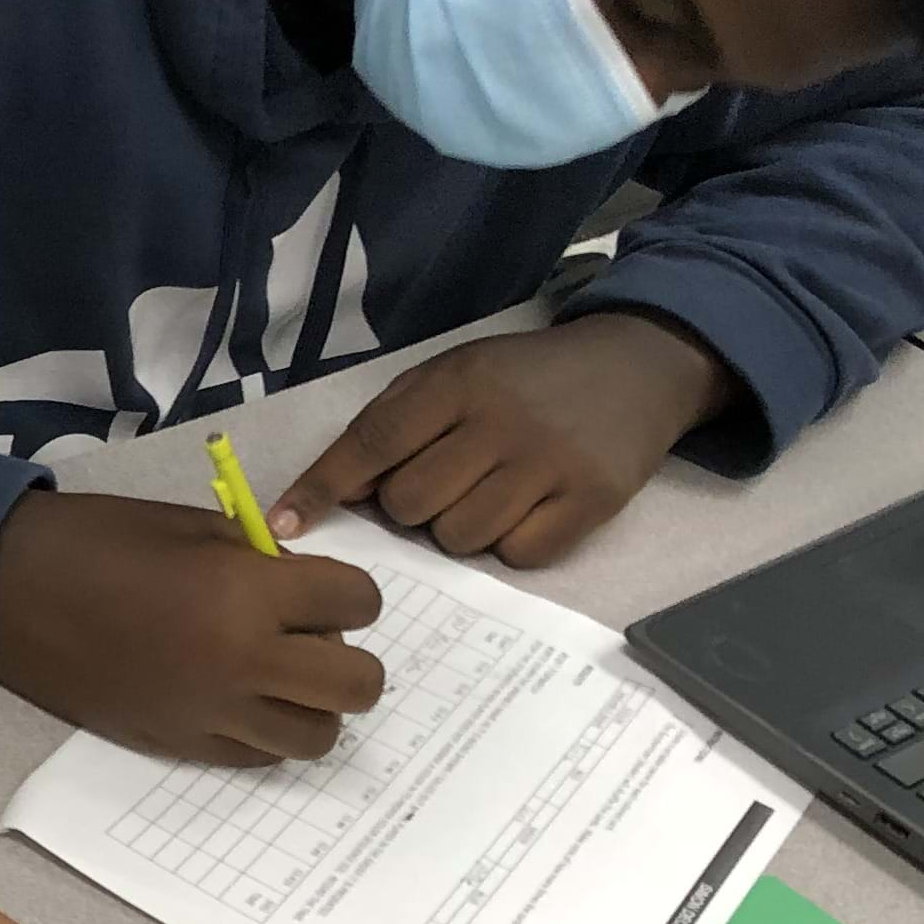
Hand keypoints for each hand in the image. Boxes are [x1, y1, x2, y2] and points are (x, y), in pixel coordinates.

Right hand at [0, 490, 386, 765]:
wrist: (9, 590)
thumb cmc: (98, 541)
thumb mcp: (194, 527)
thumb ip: (262, 563)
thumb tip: (303, 595)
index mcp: (247, 593)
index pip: (357, 604)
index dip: (349, 593)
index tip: (323, 590)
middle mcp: (241, 662)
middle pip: (357, 686)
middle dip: (351, 660)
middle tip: (314, 640)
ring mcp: (212, 713)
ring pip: (317, 736)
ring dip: (312, 705)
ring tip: (279, 678)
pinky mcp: (180, 745)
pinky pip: (259, 757)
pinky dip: (266, 730)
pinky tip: (239, 699)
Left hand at [274, 314, 735, 565]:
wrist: (638, 368)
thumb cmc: (523, 379)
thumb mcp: (455, 374)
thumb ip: (391, 425)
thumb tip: (327, 496)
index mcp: (458, 382)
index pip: (373, 443)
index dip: (323, 487)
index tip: (286, 523)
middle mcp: (502, 420)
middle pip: (410, 504)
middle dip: (410, 506)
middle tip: (444, 481)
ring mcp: (550, 463)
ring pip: (458, 538)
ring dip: (458, 528)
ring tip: (487, 492)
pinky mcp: (591, 501)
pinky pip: (516, 555)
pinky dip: (510, 543)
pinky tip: (526, 508)